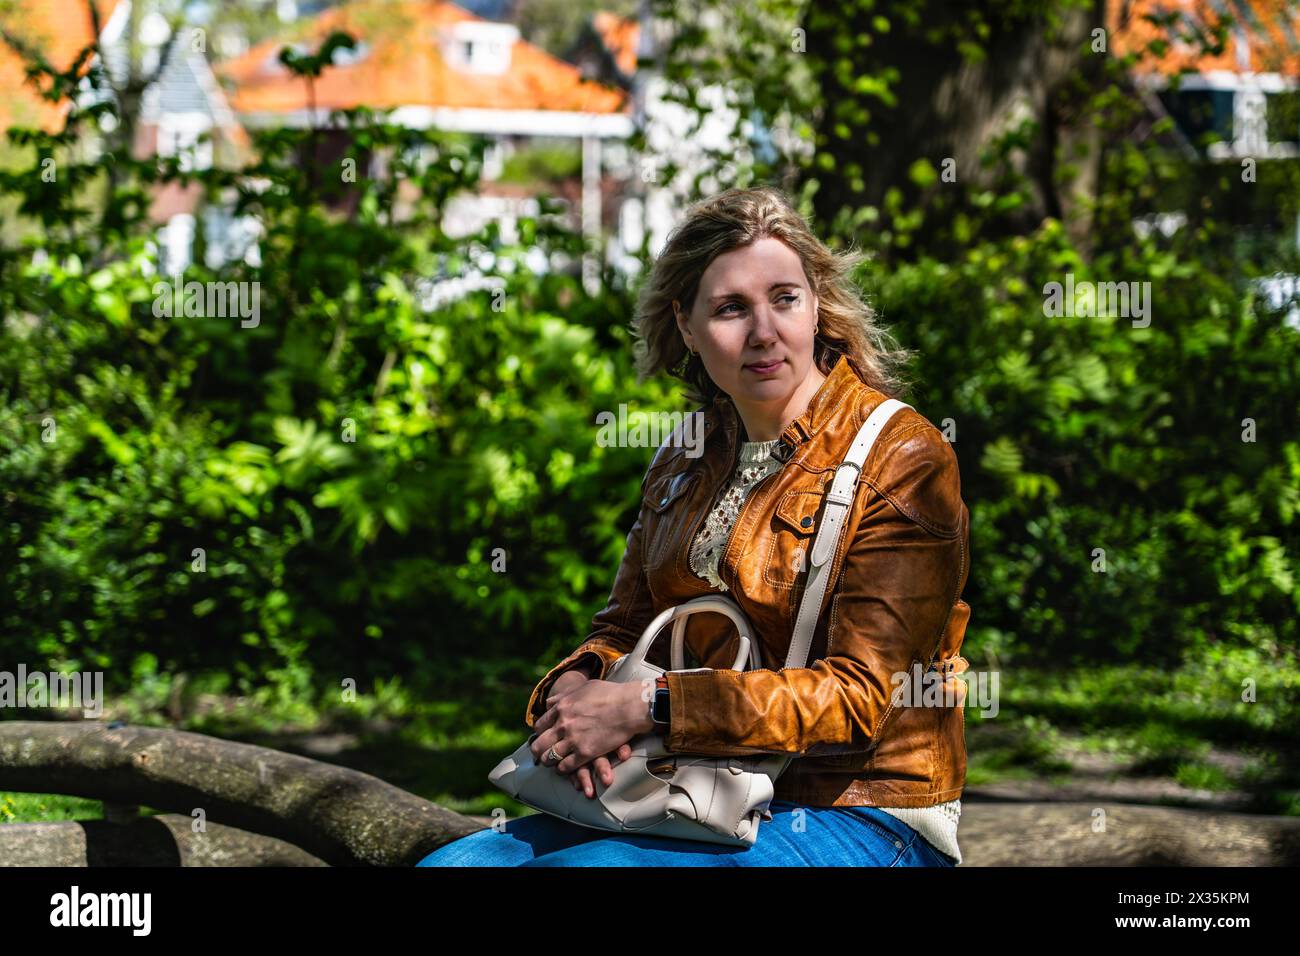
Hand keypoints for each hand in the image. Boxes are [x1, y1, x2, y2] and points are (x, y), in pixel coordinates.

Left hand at [530, 680, 647, 784]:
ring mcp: (573, 739)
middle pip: (539, 744)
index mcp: (561, 707)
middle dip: (538, 751)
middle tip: (540, 754)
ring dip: (549, 762)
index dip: (540, 734)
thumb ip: (564, 696)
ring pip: (550, 757)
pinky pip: (565, 766)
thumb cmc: (609, 694)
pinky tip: (564, 768)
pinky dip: (562, 769)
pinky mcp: (585, 752)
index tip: (543, 737)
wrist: (628, 706)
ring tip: (551, 763)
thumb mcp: (582, 688)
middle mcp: (563, 724)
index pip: (539, 726)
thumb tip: (549, 702)